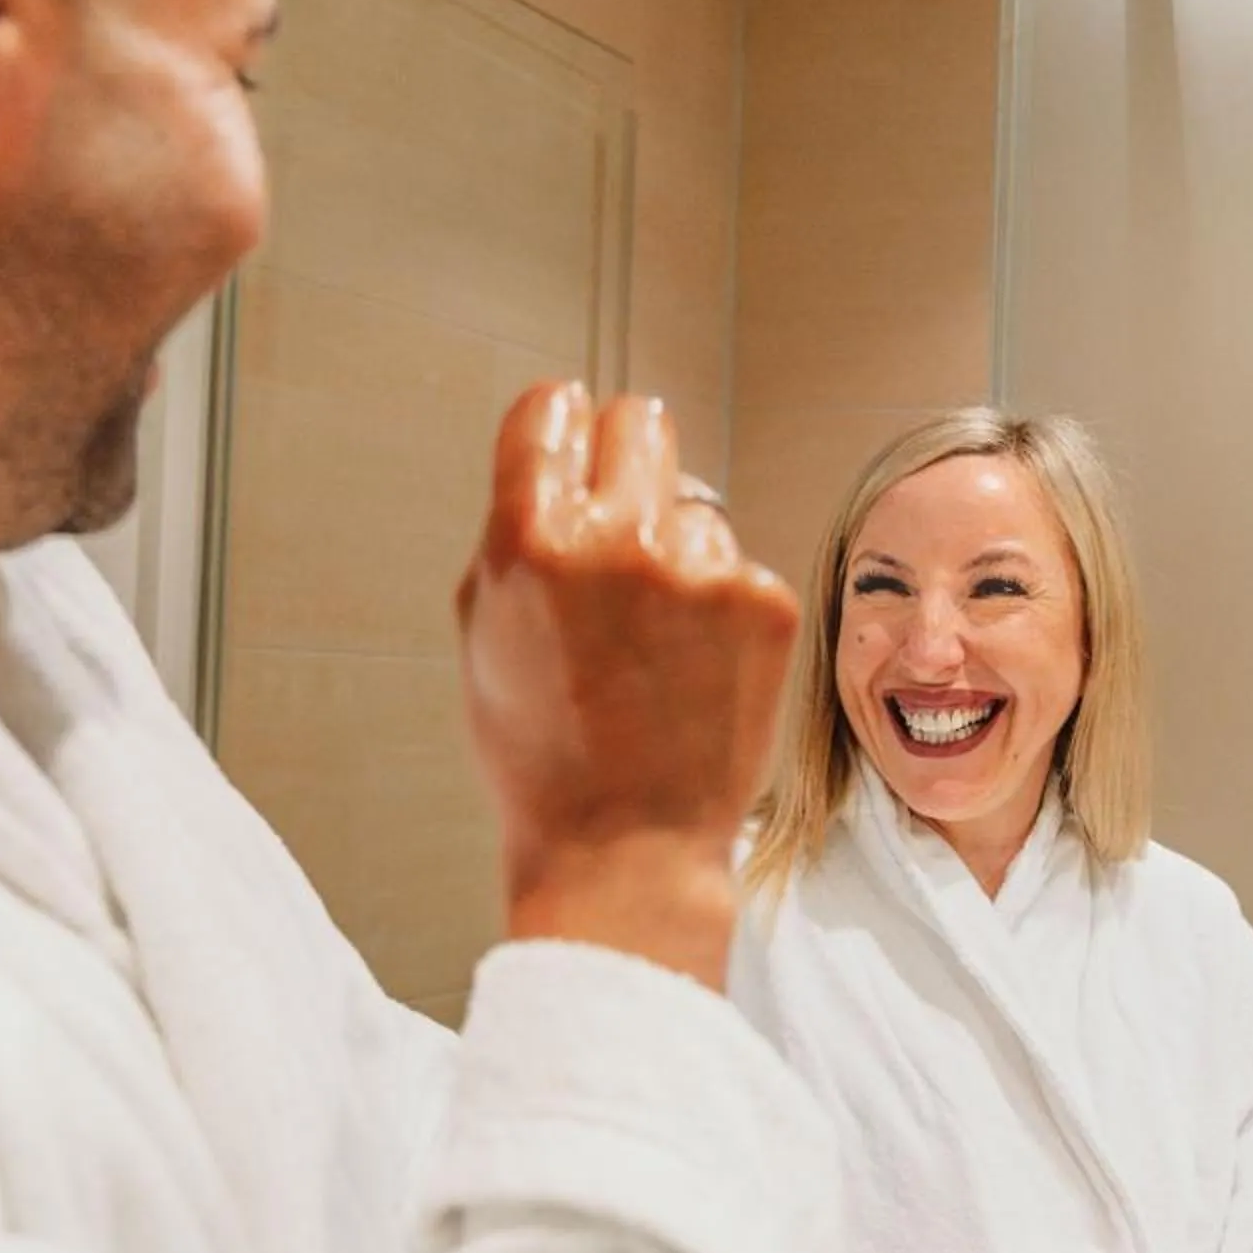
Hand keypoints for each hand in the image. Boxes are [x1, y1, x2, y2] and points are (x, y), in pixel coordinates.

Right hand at [456, 384, 795, 986]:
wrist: (625, 846)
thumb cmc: (542, 749)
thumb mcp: (485, 630)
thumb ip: (518, 531)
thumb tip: (556, 456)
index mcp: (532, 537)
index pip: (554, 407)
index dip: (559, 431)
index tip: (567, 451)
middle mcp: (620, 538)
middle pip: (640, 419)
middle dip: (627, 458)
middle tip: (622, 524)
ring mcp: (702, 569)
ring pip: (695, 503)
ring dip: (677, 548)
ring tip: (656, 640)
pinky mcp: (766, 601)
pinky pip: (738, 566)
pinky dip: (722, 605)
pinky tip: (698, 668)